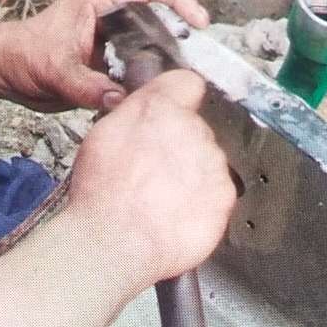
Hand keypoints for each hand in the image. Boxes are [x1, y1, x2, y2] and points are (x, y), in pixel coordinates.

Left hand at [0, 0, 209, 112]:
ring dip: (169, 55)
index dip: (179, 1)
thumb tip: (121, 99)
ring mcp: (111, 33)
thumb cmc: (22, 57)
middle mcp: (110, 11)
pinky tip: (162, 88)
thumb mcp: (54, 72)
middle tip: (200, 57)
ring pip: (152, 38)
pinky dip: (152, 72)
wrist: (4, 70)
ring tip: (186, 75)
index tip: (199, 21)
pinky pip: (139, 60)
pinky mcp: (109, 54)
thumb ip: (88, 86)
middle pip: (158, 13)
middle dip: (181, 33)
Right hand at [66, 69, 235, 288]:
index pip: (187, 83)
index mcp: (160, 109)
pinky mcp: (224, 196)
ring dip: (191, 176)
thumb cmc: (102, 194)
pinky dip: (201, 204)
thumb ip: (135, 112)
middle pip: (195, 128)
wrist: (115, 243)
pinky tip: (174, 215)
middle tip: (152, 172)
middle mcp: (193, 129)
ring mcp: (213, 164)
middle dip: (179, 145)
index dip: (178, 98)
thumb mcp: (103, 135)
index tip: (172, 111)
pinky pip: (217, 193)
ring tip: (160, 199)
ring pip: (207, 162)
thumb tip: (149, 104)